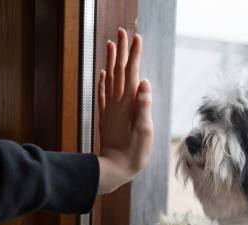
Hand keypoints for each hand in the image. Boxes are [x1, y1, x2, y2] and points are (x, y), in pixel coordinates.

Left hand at [97, 28, 152, 193]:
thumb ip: (144, 106)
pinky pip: (103, 94)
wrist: (114, 169)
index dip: (134, 55)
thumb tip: (144, 82)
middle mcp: (118, 103)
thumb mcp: (144, 132)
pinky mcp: (106, 117)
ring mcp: (110, 109)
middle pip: (119, 71)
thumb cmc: (133, 154)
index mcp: (129, 105)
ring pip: (110, 79)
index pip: (132, 73)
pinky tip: (103, 73)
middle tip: (123, 32)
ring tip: (111, 44)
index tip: (137, 37)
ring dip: (111, 61)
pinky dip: (103, 81)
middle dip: (122, 51)